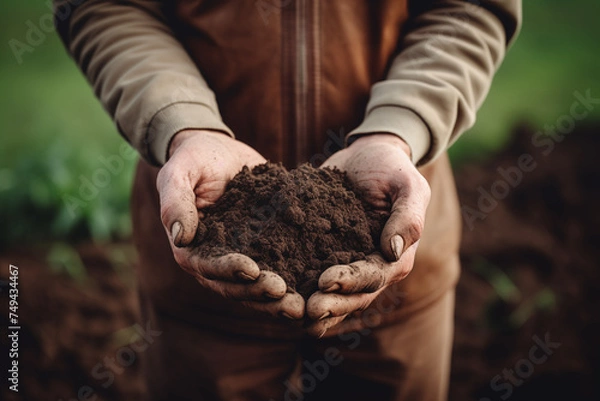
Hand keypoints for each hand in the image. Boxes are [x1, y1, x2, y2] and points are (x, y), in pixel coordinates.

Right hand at [156, 129, 303, 319]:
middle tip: (285, 296)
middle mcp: (214, 261)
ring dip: (277, 300)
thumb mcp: (179, 173)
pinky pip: (277, 270)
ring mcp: (240, 258)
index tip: (252, 271)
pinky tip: (314, 288)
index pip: (207, 267)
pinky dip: (294, 281)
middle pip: (234, 286)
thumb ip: (175, 202)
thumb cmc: (193, 160)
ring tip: (301, 306)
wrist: (219, 152)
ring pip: (256, 288)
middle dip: (258, 293)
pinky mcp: (264, 250)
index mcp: (191, 248)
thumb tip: (180, 236)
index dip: (229, 272)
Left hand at [306, 133, 430, 335]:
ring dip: (315, 308)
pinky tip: (278, 298)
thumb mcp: (408, 186)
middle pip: (353, 297)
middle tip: (308, 310)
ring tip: (291, 312)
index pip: (374, 276)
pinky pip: (312, 280)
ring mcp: (348, 267)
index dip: (351, 282)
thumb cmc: (392, 169)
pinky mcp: (325, 258)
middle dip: (332, 305)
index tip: (325, 281)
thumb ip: (407, 217)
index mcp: (395, 258)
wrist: (367, 157)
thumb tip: (392, 251)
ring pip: (334, 297)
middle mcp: (373, 270)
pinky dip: (299, 292)